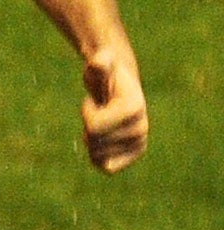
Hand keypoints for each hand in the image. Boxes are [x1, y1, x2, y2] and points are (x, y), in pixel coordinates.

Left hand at [81, 40, 147, 172]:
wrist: (118, 88)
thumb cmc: (105, 75)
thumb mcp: (100, 65)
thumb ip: (100, 62)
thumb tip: (99, 61)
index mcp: (134, 109)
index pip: (94, 128)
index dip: (88, 113)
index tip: (98, 101)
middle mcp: (141, 128)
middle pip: (93, 141)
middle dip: (89, 126)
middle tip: (101, 112)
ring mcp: (139, 143)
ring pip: (96, 155)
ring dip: (93, 139)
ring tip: (104, 123)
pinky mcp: (134, 155)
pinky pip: (106, 168)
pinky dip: (98, 157)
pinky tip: (104, 140)